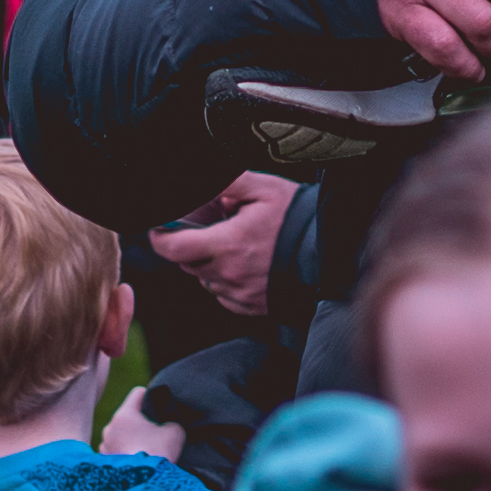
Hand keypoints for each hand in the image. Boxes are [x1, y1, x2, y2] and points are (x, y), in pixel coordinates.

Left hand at [100, 392, 190, 462]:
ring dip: (131, 439)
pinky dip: (125, 453)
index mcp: (124, 414)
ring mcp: (104, 445)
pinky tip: (137, 462)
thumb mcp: (175, 432)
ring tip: (146, 451)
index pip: (138, 393)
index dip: (151, 397)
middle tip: (155, 434)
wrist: (141, 485)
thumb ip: (172, 422)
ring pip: (120, 434)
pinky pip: (116, 450)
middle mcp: (110, 427)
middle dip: (141, 422)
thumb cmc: (157, 454)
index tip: (160, 408)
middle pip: (128, 416)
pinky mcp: (103, 462)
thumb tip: (168, 425)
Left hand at [154, 173, 297, 319]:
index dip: (160, 238)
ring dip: (209, 262)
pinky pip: (223, 294)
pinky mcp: (249, 306)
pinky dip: (226, 279)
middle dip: (191, 245)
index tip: (161, 229)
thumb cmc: (297, 218)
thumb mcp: (263, 188)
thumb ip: (226, 183)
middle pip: (187, 263)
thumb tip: (198, 184)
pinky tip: (245, 263)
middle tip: (211, 228)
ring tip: (234, 244)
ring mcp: (239, 294)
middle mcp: (229, 274)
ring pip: (205, 278)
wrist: (330, 253)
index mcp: (228, 245)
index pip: (173, 249)